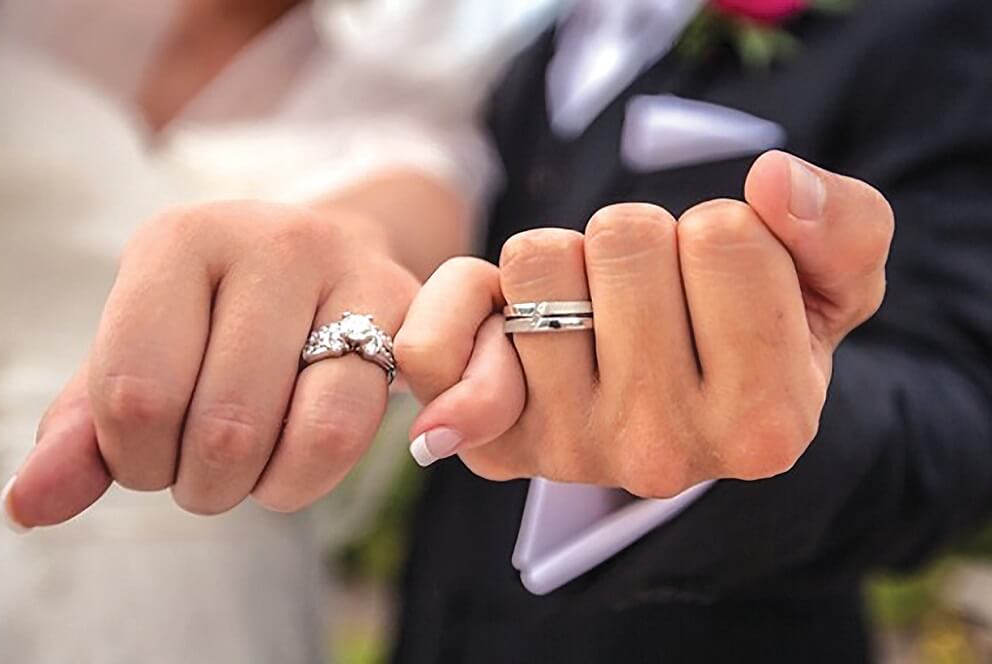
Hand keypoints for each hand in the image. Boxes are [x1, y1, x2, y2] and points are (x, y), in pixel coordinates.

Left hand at [0, 200, 416, 530]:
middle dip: (201, 482)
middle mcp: (270, 240)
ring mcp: (350, 270)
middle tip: (200, 466)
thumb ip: (82, 433)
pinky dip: (315, 475)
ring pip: (309, 433)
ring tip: (249, 470)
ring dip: (266, 489)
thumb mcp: (140, 360)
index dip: (133, 458)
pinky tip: (297, 457)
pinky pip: (360, 431)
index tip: (144, 452)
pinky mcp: (406, 313)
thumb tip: (27, 507)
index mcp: (179, 240)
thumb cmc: (214, 324)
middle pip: (224, 425)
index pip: (136, 391)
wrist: (323, 266)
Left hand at [395, 151, 892, 495]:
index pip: (724, 236)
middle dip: (641, 242)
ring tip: (599, 314)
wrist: (675, 404)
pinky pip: (434, 343)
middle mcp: (663, 453)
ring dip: (568, 262)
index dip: (723, 231)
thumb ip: (842, 229)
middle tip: (655, 298)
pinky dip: (463, 304)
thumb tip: (774, 180)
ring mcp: (569, 451)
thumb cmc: (752, 335)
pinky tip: (508, 328)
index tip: (722, 286)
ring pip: (537, 258)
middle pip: (625, 238)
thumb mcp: (830, 286)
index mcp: (764, 422)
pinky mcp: (493, 443)